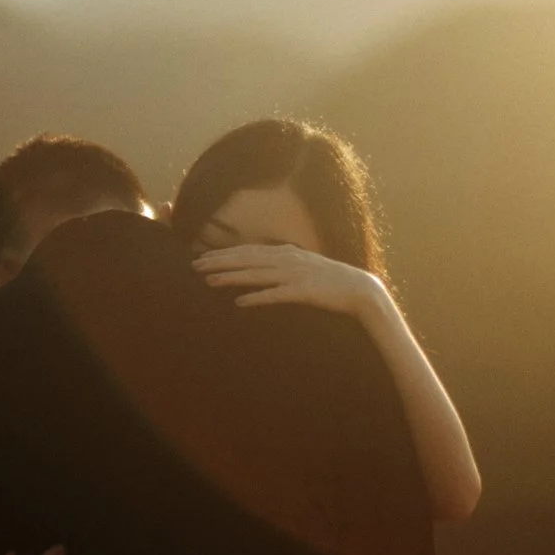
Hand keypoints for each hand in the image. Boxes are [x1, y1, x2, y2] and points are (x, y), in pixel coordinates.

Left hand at [193, 243, 385, 315]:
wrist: (359, 289)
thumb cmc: (330, 280)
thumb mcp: (303, 265)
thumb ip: (283, 262)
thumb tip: (263, 262)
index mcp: (285, 253)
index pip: (248, 251)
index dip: (224, 253)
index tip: (202, 257)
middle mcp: (287, 260)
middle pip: (246, 259)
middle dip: (219, 262)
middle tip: (195, 266)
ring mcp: (295, 275)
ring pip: (255, 274)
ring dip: (231, 277)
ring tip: (209, 281)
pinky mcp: (303, 292)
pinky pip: (275, 295)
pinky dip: (257, 298)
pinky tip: (240, 303)